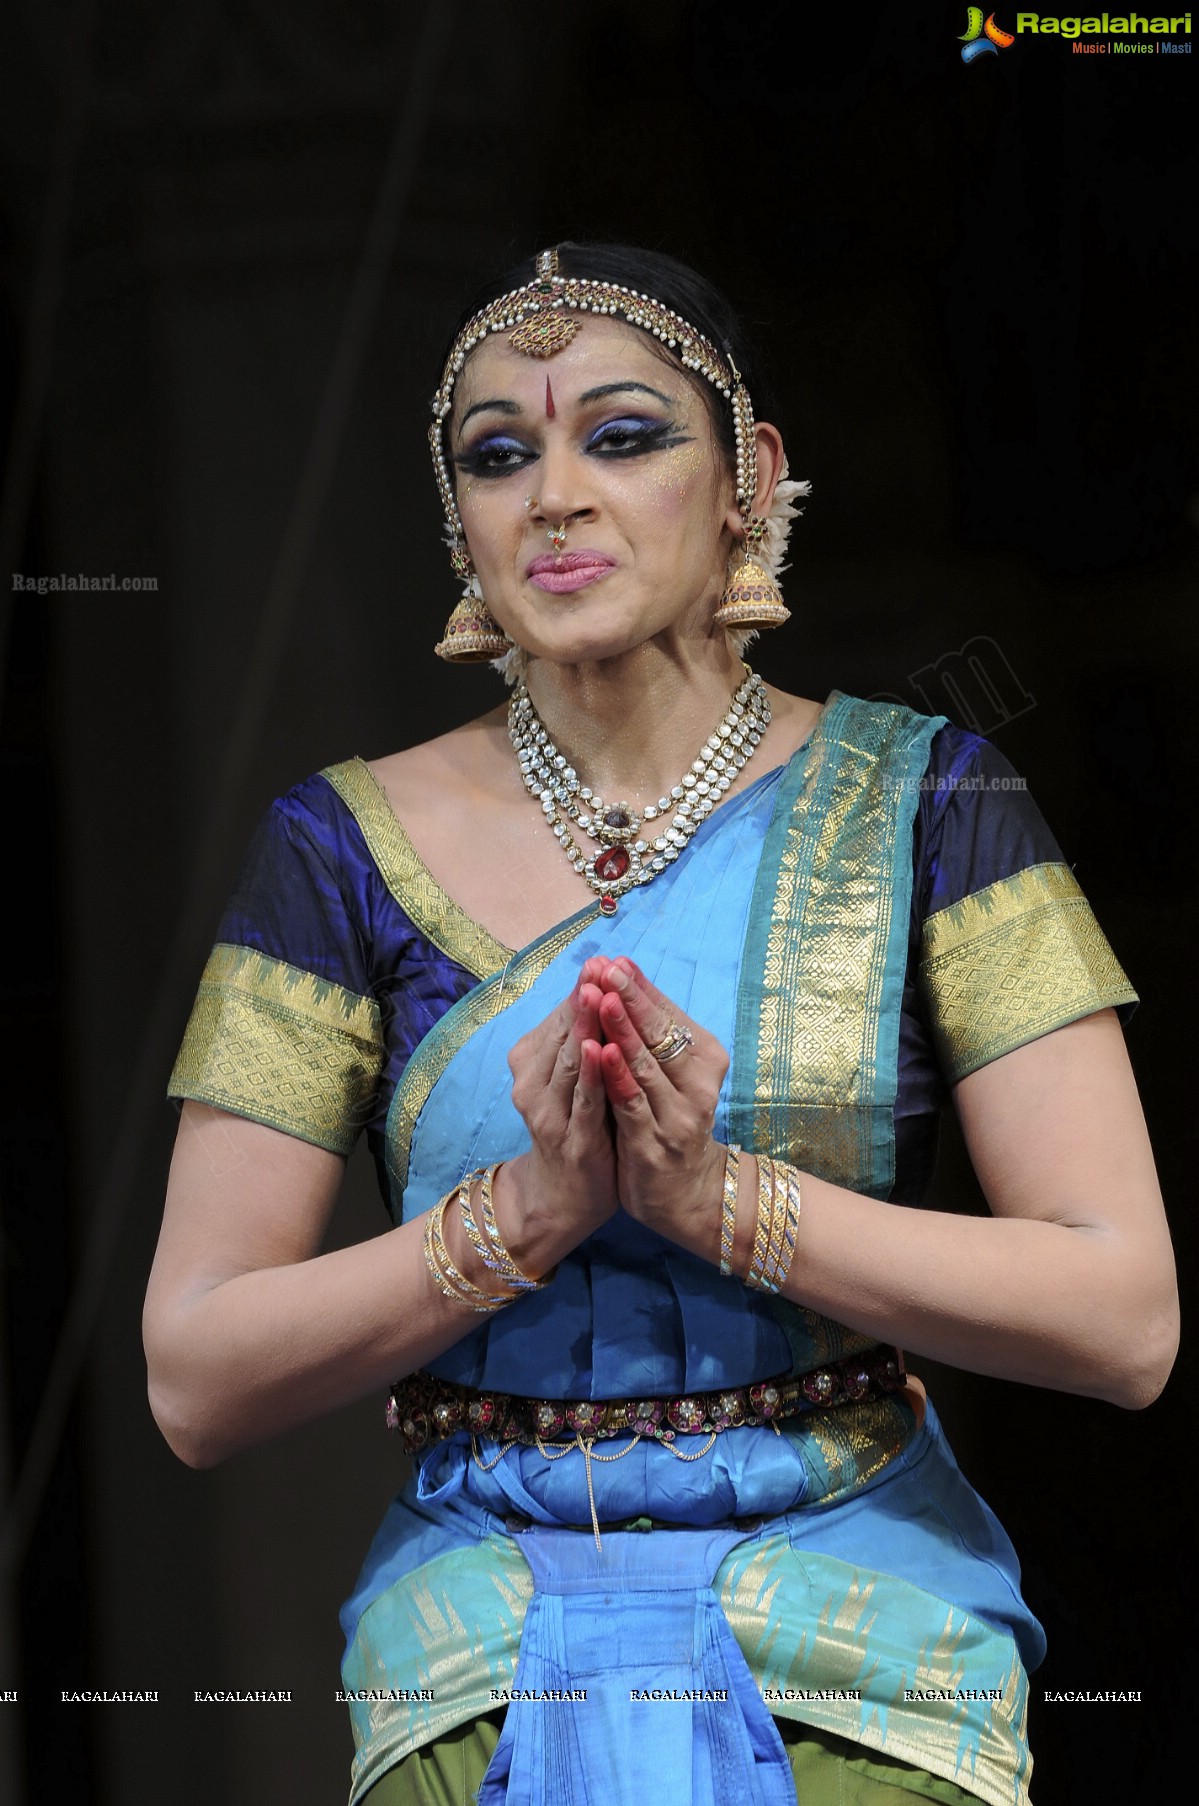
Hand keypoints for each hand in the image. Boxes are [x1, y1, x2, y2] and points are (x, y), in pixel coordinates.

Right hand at [497, 961, 619, 1274]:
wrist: (560, 1197)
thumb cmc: (574, 1127)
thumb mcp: (573, 1079)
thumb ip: (583, 1040)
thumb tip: (601, 989)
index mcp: (532, 1063)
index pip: (560, 1019)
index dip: (582, 989)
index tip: (603, 958)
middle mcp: (532, 1084)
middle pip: (563, 1034)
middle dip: (584, 998)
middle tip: (601, 964)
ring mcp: (548, 1113)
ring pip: (569, 1062)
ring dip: (584, 1026)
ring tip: (597, 992)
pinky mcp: (571, 1140)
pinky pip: (582, 1102)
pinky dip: (590, 1075)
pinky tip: (598, 1049)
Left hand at [594, 958, 727, 1261]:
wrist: (684, 1191)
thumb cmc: (669, 1117)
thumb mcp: (668, 1072)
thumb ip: (650, 1031)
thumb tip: (621, 976)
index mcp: (706, 1057)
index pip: (669, 1014)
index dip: (640, 986)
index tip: (614, 959)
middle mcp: (699, 1082)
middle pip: (661, 1034)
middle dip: (631, 998)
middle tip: (606, 968)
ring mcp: (678, 1114)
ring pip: (646, 1065)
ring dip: (621, 1029)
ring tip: (602, 997)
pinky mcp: (655, 1142)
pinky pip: (633, 1104)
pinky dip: (617, 1076)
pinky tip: (599, 1052)